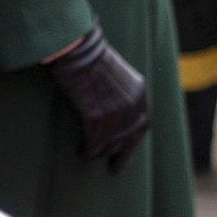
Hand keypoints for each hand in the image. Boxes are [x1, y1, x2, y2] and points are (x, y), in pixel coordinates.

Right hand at [44, 28, 150, 173]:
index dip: (132, 144)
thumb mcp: (115, 73)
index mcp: (139, 93)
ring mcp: (115, 113)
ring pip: (110, 145)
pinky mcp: (97, 117)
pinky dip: (87, 148)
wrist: (75, 47)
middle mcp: (132, 105)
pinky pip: (93, 143)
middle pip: (127, 139)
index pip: (141, 126)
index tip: (125, 156)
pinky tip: (81, 149)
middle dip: (118, 154)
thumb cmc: (87, 57)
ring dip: (99, 151)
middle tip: (113, 168)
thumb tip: (119, 121)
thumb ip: (122, 95)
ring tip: (89, 151)